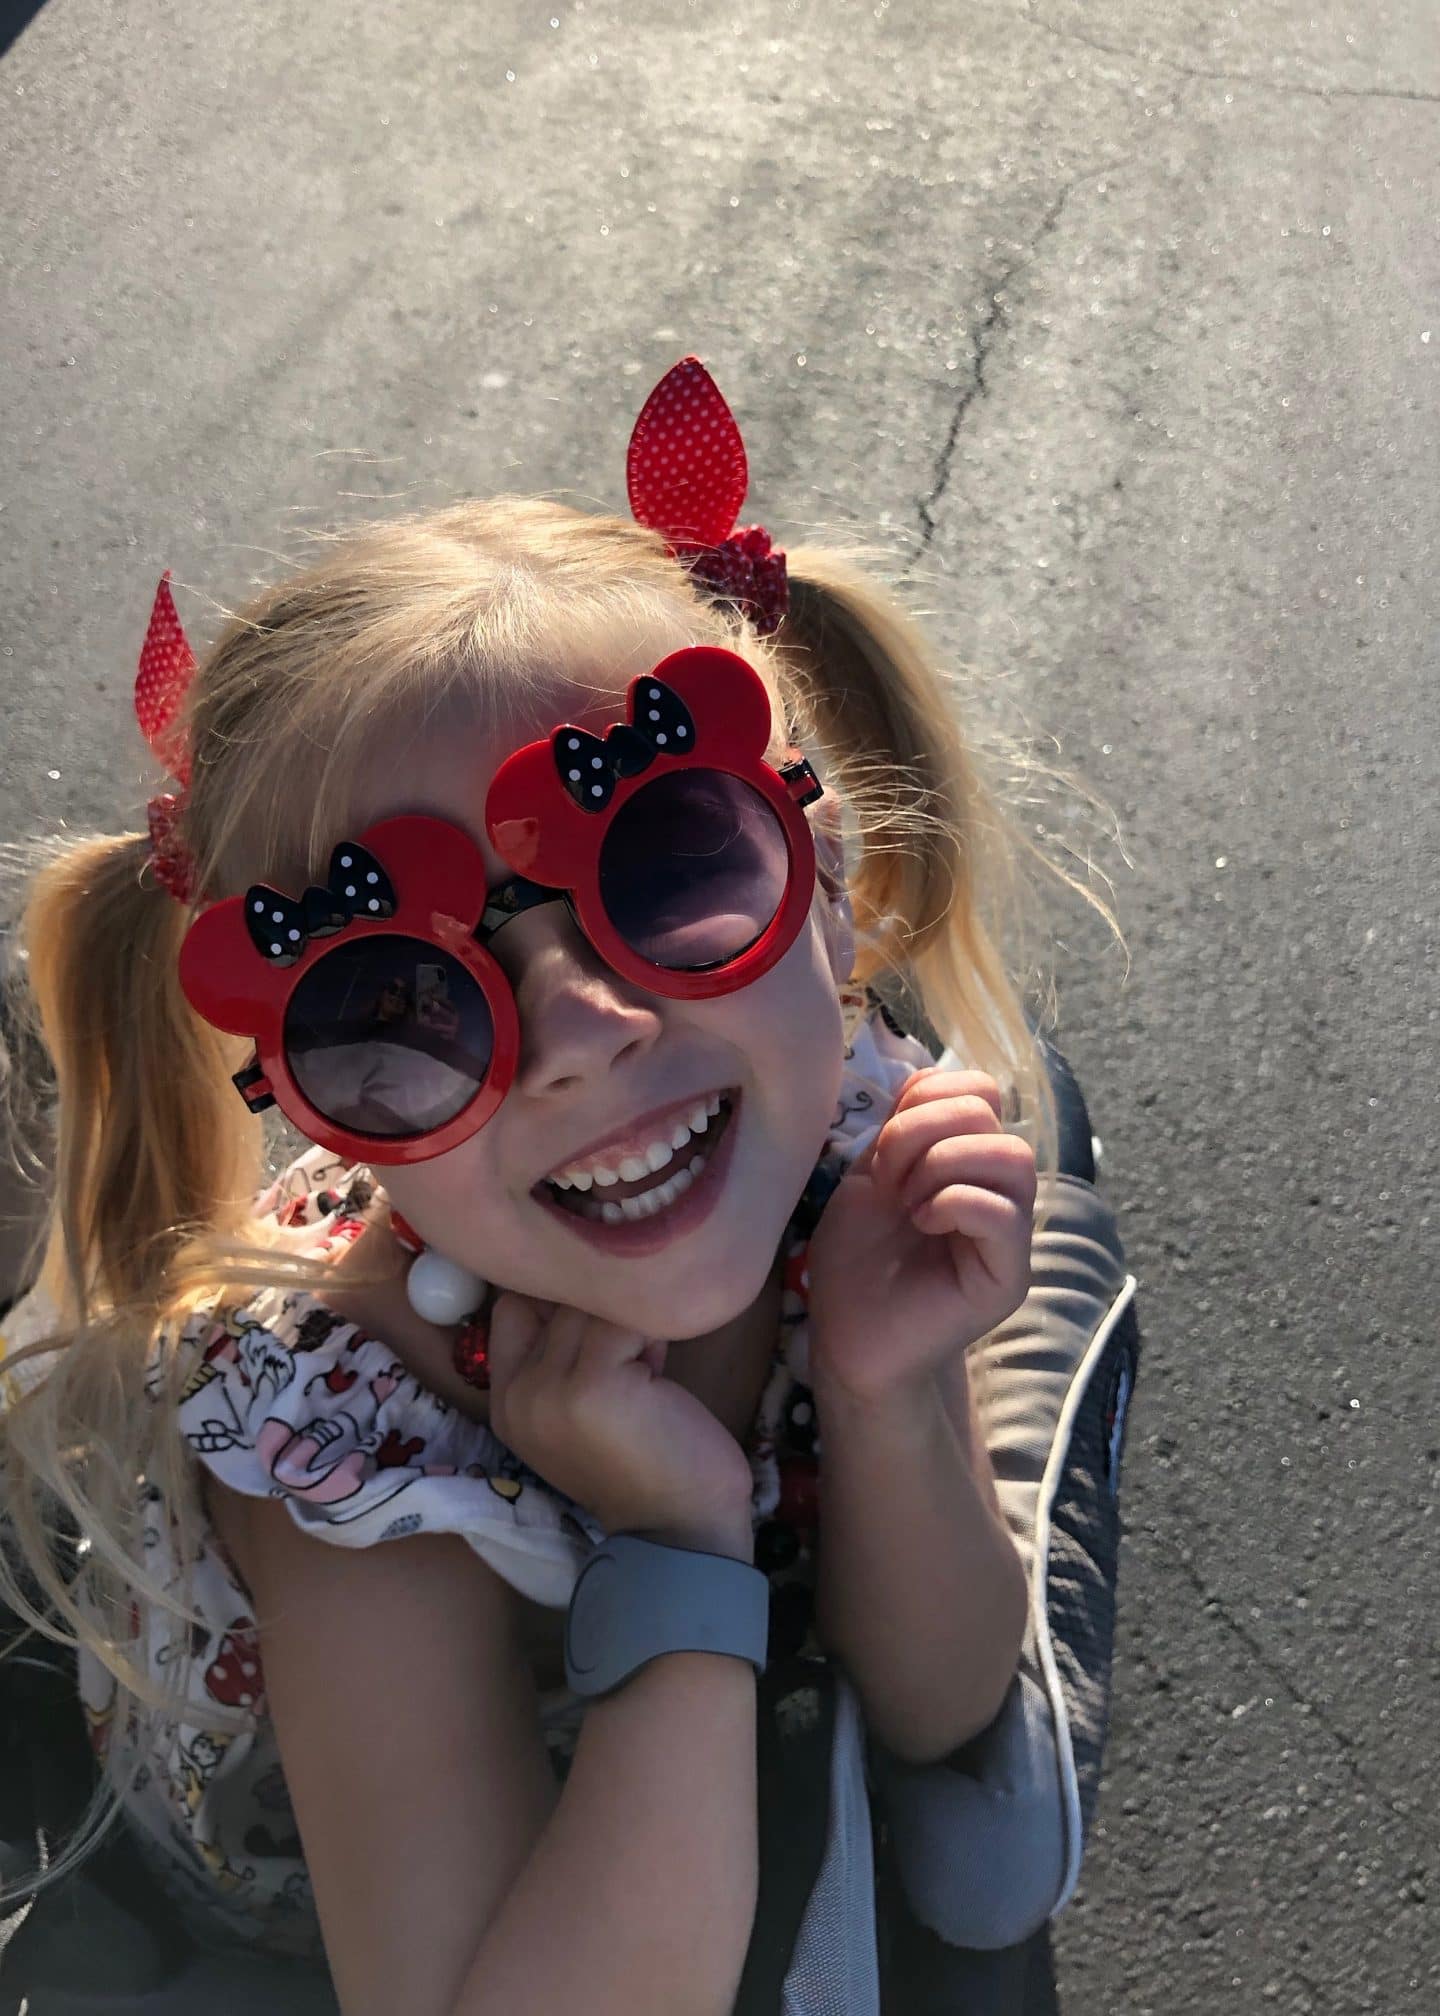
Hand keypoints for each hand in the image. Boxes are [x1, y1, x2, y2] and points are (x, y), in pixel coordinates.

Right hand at [485, 1294, 754, 1548]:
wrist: (679, 1531)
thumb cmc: (646, 1462)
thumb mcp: (583, 1408)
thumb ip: (566, 1353)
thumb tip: (587, 1279)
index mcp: (507, 1401)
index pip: (513, 1306)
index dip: (559, 1299)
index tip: (600, 1326)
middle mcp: (517, 1394)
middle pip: (556, 1298)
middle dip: (604, 1314)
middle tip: (635, 1360)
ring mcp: (550, 1389)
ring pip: (590, 1302)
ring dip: (631, 1323)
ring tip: (648, 1369)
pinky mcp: (593, 1383)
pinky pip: (624, 1317)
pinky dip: (652, 1333)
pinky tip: (660, 1374)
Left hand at [805, 1069, 1036, 1407]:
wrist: (847, 1337)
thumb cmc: (854, 1261)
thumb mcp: (868, 1175)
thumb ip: (901, 1127)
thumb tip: (926, 1082)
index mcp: (966, 1160)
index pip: (978, 1089)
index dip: (925, 1099)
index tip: (881, 1150)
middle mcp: (997, 1189)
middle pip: (992, 1113)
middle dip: (923, 1132)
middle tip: (889, 1181)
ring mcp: (1010, 1233)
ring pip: (1011, 1156)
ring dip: (942, 1166)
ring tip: (908, 1204)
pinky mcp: (1009, 1274)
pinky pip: (1006, 1212)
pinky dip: (955, 1203)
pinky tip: (922, 1224)